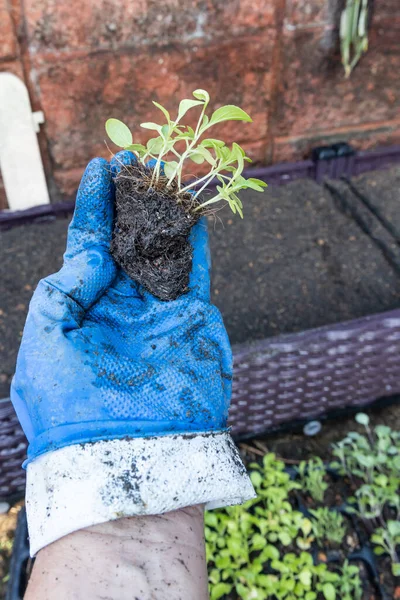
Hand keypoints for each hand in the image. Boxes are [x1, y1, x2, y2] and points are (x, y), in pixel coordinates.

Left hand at [11, 151, 231, 462]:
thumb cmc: (74, 406)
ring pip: (162, 250)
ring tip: (164, 175)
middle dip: (131, 201)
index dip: (95, 206)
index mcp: (83, 310)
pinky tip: (192, 212)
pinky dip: (196, 243)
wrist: (128, 458)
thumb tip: (88, 251)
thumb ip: (63, 288)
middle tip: (138, 161)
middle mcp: (120, 307)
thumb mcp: (46, 339)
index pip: (88, 245)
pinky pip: (194, 273)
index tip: (103, 167)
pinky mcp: (193, 322)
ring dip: (163, 213)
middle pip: (127, 241)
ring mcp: (158, 314)